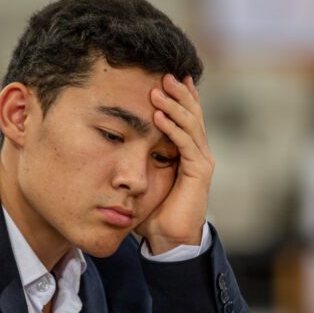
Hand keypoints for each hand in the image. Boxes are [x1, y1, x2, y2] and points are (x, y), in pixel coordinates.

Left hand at [136, 74, 213, 254]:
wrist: (169, 239)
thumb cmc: (153, 211)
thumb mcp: (143, 177)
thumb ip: (136, 159)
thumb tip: (112, 142)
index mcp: (186, 151)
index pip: (186, 116)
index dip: (179, 96)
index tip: (166, 75)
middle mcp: (197, 152)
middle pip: (192, 113)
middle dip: (179, 92)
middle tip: (165, 73)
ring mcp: (201, 160)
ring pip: (190, 124)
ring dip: (174, 105)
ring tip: (159, 89)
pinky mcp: (199, 172)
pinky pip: (185, 144)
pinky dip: (173, 128)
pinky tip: (159, 116)